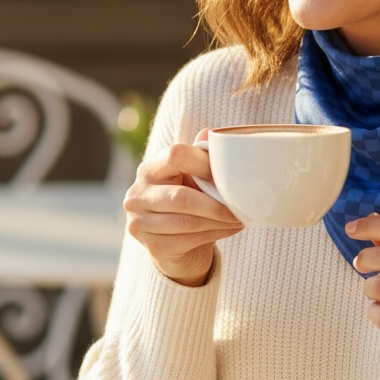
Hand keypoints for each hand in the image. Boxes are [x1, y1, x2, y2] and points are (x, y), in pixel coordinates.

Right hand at [124, 130, 242, 285]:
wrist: (175, 245)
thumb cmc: (187, 203)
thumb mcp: (192, 177)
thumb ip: (200, 156)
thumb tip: (212, 133)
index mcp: (148, 169)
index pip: (175, 156)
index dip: (205, 164)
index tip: (229, 175)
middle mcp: (137, 194)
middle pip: (182, 197)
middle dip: (217, 204)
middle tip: (242, 207)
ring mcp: (139, 223)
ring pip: (188, 222)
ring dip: (220, 221)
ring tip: (240, 218)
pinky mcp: (152, 247)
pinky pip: (189, 239)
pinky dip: (215, 234)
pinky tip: (230, 229)